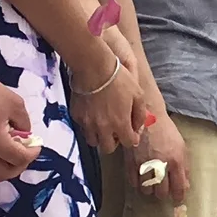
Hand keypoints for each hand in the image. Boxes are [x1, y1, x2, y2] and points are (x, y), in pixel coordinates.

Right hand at [0, 64, 38, 181]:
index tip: (35, 145)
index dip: (32, 153)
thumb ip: (24, 123)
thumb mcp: (14, 103)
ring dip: (1, 161)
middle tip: (24, 152)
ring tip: (7, 143)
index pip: (19, 160)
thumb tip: (25, 135)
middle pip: (3, 174)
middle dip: (18, 165)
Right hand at [69, 28, 148, 154]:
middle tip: (116, 131)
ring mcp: (87, 123)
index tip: (132, 132)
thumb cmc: (120, 80)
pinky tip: (93, 114)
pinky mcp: (76, 116)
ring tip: (103, 125)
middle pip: (108, 148)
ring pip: (93, 141)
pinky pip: (83, 127)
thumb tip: (138, 126)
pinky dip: (89, 125)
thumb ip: (140, 114)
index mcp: (120, 124)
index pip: (128, 143)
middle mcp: (103, 128)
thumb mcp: (138, 95)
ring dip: (99, 136)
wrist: (94, 68)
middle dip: (114, 142)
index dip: (132, 138)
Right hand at [133, 111, 190, 201]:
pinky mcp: (130, 163)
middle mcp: (160, 166)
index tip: (177, 200)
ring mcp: (143, 165)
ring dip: (149, 190)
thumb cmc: (167, 132)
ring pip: (146, 191)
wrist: (147, 119)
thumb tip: (185, 186)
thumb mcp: (181, 147)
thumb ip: (184, 168)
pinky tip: (141, 180)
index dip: (178, 197)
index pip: (179, 188)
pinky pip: (133, 183)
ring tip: (151, 184)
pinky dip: (137, 184)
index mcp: (176, 161)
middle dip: (163, 193)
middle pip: (161, 193)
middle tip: (163, 190)